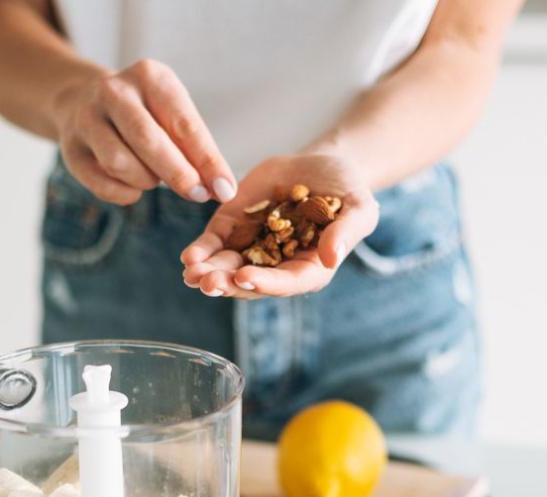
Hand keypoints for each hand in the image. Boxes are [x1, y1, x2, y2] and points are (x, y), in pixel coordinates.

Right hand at [51, 59, 235, 205]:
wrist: (84, 100)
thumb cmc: (145, 114)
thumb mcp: (173, 115)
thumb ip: (196, 149)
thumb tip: (221, 190)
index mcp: (149, 76)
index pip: (184, 123)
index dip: (207, 161)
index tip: (225, 191)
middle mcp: (114, 91)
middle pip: (148, 141)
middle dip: (178, 174)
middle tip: (198, 195)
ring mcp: (87, 117)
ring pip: (119, 163)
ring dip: (145, 181)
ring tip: (153, 178)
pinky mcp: (70, 147)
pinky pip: (101, 183)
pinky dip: (124, 194)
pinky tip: (133, 188)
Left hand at [180, 151, 378, 298]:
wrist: (322, 165)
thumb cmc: (348, 192)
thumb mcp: (358, 209)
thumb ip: (346, 233)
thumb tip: (331, 257)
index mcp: (308, 268)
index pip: (287, 282)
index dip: (265, 282)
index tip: (245, 277)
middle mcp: (277, 265)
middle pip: (250, 282)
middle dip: (227, 283)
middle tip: (208, 282)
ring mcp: (252, 248)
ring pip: (227, 267)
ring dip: (208, 273)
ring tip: (191, 272)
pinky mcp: (234, 228)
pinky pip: (215, 244)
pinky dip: (201, 251)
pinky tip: (188, 257)